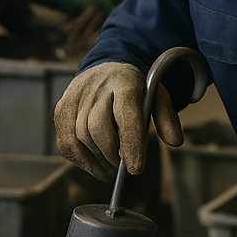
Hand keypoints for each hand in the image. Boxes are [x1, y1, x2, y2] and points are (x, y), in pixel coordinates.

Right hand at [54, 60, 181, 180]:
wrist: (107, 67)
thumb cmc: (135, 89)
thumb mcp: (156, 96)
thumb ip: (166, 117)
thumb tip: (174, 141)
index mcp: (125, 82)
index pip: (126, 114)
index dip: (130, 143)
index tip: (135, 169)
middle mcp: (97, 87)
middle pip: (97, 128)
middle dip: (110, 155)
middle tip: (120, 168)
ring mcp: (75, 96)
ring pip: (78, 137)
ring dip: (94, 161)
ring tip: (108, 170)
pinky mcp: (61, 107)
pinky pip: (64, 141)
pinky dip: (78, 159)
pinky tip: (92, 164)